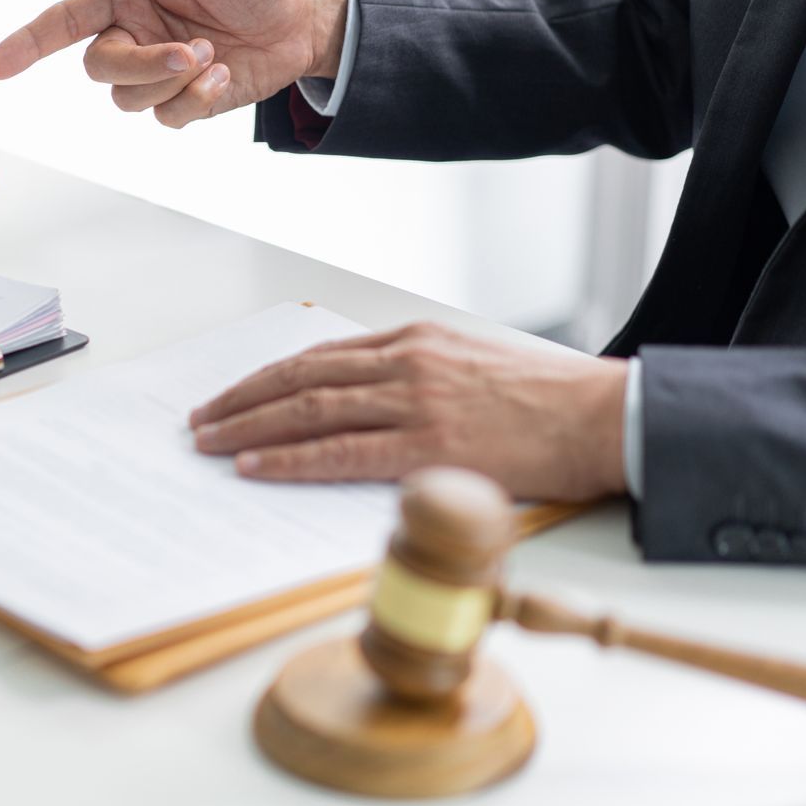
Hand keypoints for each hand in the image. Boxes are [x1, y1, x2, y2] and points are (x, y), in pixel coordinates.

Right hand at [0, 0, 348, 127]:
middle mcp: (132, 33)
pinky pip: (165, 118)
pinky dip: (194, 100)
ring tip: (212, 55)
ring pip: (128, 99)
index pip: (63, 21)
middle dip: (140, 66)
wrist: (303, 18)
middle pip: (98, 68)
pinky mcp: (183, 100)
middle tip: (187, 52)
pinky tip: (222, 75)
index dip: (26, 43)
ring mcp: (155, 70)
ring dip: (172, 81)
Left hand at [187, 323, 628, 500]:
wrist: (603, 416)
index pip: (321, 357)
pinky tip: (255, 466)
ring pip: (310, 410)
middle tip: (201, 420)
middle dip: (243, 400)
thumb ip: (419, 376)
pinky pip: (343, 452)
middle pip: (301, 378)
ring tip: (210, 444)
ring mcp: (415, 401)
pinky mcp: (429, 444)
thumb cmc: (548, 399)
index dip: (269, 378)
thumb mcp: (473, 363)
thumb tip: (368, 404)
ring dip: (250, 428)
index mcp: (415, 340)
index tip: (234, 395)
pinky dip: (293, 459)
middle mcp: (406, 363)